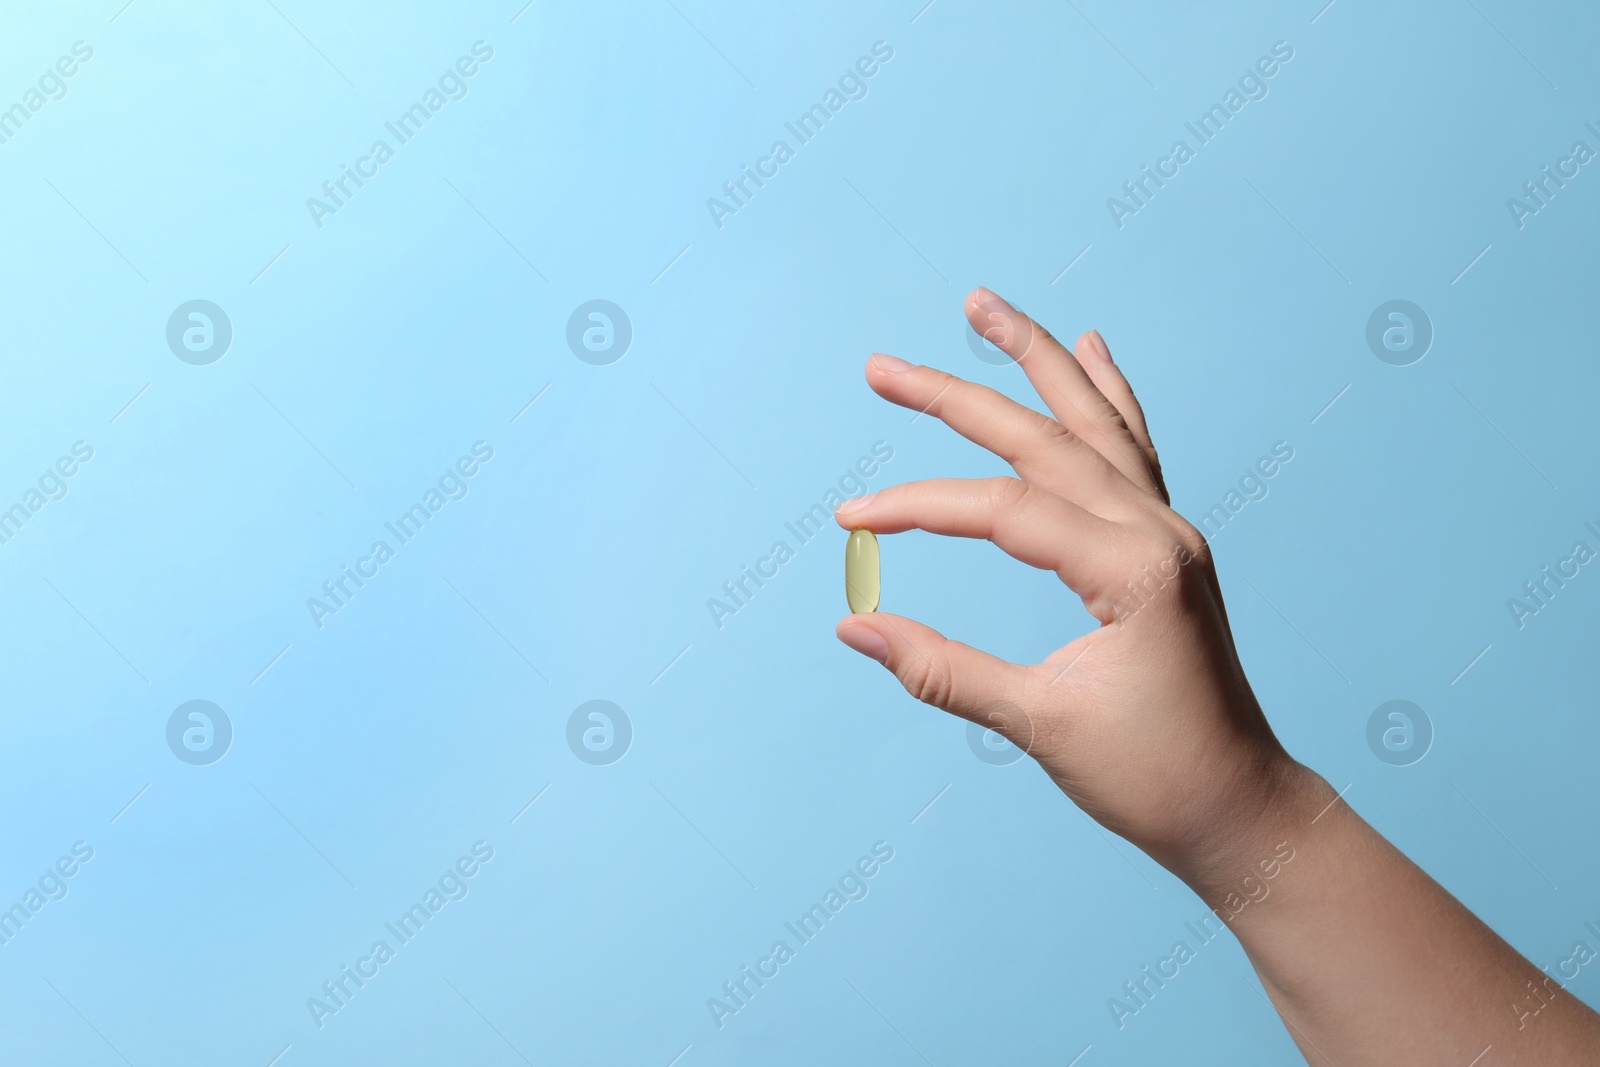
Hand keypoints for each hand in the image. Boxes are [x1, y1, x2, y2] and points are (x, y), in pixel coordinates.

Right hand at [834, 288, 1305, 882]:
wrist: (1241, 809)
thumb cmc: (1151, 777)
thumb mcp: (1040, 724)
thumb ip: (942, 669)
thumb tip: (853, 623)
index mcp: (1133, 569)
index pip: (1003, 509)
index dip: (919, 507)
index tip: (852, 521)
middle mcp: (1158, 531)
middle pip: (1043, 439)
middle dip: (957, 398)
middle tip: (882, 367)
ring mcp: (1170, 530)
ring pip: (1092, 422)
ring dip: (1035, 362)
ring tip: (983, 307)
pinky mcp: (1169, 544)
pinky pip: (1133, 448)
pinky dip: (1107, 395)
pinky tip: (1091, 349)